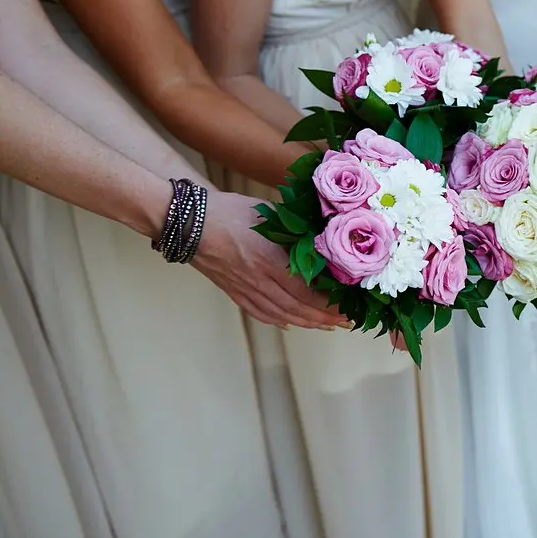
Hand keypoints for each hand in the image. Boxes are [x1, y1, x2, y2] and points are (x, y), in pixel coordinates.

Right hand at [192, 191, 348, 330]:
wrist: (188, 222)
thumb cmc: (229, 211)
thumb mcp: (267, 213)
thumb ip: (294, 227)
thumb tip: (322, 236)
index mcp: (268, 258)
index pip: (305, 289)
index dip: (328, 302)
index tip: (348, 305)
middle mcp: (258, 279)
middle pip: (297, 307)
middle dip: (325, 317)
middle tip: (347, 320)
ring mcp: (244, 288)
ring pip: (281, 314)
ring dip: (307, 322)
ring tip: (328, 325)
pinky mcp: (233, 291)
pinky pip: (260, 312)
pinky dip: (279, 320)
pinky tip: (293, 323)